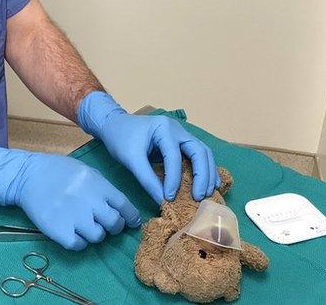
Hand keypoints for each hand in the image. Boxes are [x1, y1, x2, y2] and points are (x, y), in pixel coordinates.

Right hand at [0, 147, 140, 249]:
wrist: (27, 176)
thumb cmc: (58, 171)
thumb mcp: (86, 171)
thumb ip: (103, 188)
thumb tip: (121, 208)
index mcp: (98, 184)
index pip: (124, 206)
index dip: (131, 216)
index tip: (132, 222)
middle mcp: (89, 201)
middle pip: (114, 223)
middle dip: (115, 226)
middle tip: (108, 224)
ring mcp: (74, 217)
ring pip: (98, 236)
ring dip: (96, 233)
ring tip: (86, 226)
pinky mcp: (59, 231)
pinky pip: (79, 245)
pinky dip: (79, 242)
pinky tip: (74, 233)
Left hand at [78, 92, 219, 203]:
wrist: (114, 125)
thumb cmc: (121, 138)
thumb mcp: (130, 159)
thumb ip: (147, 180)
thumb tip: (162, 201)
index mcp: (164, 128)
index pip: (174, 156)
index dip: (173, 179)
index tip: (169, 198)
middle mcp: (177, 129)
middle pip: (199, 151)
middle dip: (202, 175)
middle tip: (200, 197)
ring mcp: (181, 134)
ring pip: (203, 152)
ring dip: (208, 173)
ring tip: (209, 193)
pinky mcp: (181, 142)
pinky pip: (198, 155)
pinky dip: (205, 169)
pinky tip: (210, 184)